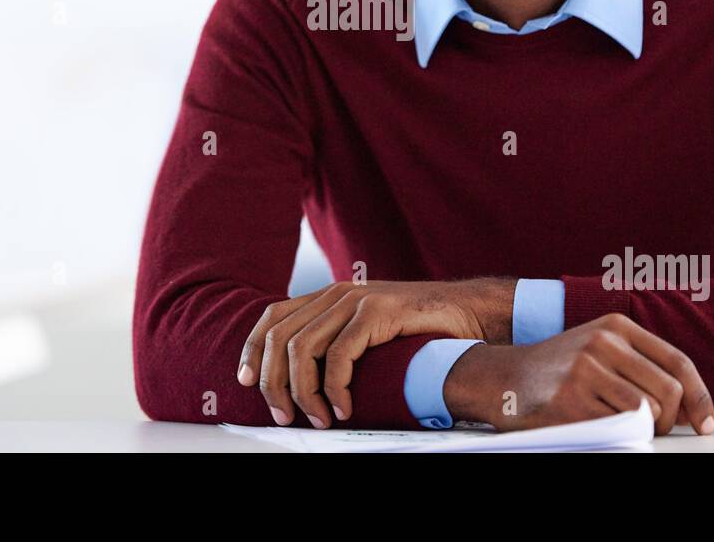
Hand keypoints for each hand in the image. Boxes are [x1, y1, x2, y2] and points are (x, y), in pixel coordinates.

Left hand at [236, 278, 514, 427]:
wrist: (468, 313)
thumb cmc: (419, 331)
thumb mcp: (368, 333)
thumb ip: (337, 343)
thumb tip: (300, 380)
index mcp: (328, 296)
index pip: (271, 317)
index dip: (251, 350)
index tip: (245, 383)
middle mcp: (336, 293)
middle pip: (279, 337)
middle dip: (273, 383)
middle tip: (283, 416)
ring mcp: (356, 300)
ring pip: (302, 348)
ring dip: (302, 392)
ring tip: (318, 420)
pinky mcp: (377, 312)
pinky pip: (339, 355)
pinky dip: (334, 388)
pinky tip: (343, 409)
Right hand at [444, 313, 713, 435]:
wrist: (504, 377)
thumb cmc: (560, 369)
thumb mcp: (599, 349)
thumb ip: (640, 365)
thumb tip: (689, 406)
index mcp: (616, 326)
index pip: (677, 362)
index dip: (699, 397)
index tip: (706, 423)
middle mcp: (602, 343)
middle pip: (667, 391)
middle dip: (670, 420)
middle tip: (656, 430)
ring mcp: (584, 370)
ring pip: (646, 412)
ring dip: (644, 430)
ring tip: (624, 427)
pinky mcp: (569, 400)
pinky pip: (616, 427)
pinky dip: (618, 435)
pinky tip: (600, 426)